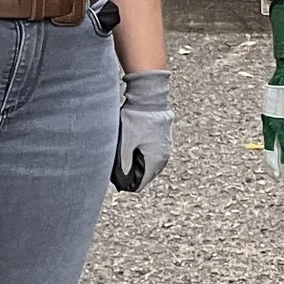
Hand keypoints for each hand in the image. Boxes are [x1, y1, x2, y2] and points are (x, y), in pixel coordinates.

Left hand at [112, 69, 173, 192]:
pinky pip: (155, 154)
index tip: (116, 181)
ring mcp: (166, 147)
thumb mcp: (125, 142)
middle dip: (133, 176)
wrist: (150, 98)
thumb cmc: (136, 119)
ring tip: (125, 160)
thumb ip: (123, 163)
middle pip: (148, 175)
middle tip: (117, 171)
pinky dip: (144, 156)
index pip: (142, 184)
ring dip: (139, 166)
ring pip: (152, 165)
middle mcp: (164, 156)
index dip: (128, 185)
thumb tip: (121, 177)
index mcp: (155, 160)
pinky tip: (134, 150)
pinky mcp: (165, 139)